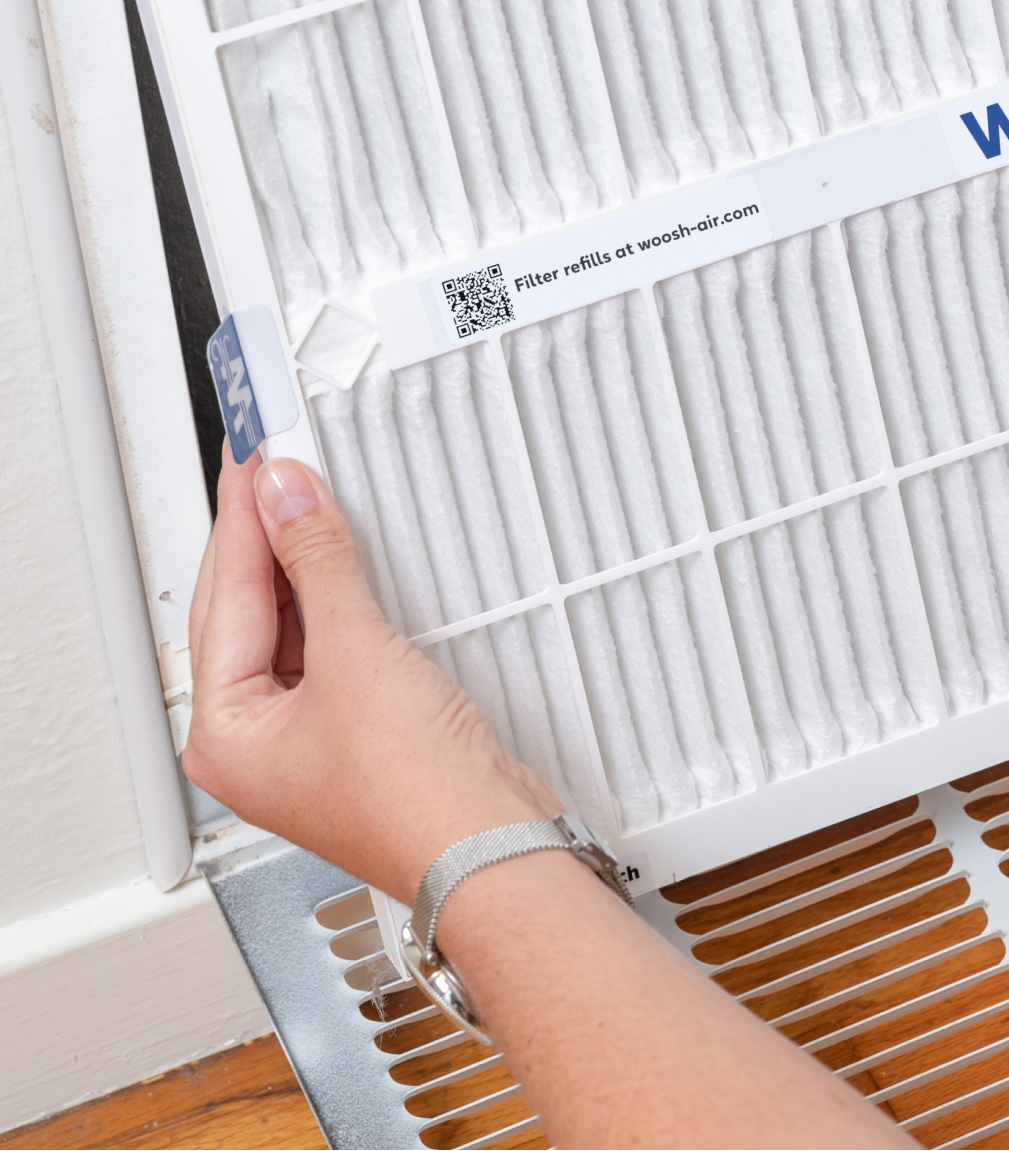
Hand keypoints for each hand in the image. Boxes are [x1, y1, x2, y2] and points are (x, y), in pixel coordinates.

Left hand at [184, 445, 555, 898]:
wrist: (489, 847)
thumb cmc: (413, 796)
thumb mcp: (355, 654)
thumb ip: (318, 562)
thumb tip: (288, 497)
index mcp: (223, 734)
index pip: (224, 596)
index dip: (245, 517)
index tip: (257, 457)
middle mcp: (254, 741)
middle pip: (245, 610)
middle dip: (264, 534)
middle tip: (276, 463)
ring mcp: (307, 738)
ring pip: (287, 625)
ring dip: (302, 562)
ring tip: (312, 496)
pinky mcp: (359, 732)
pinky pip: (332, 644)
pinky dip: (338, 597)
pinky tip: (350, 562)